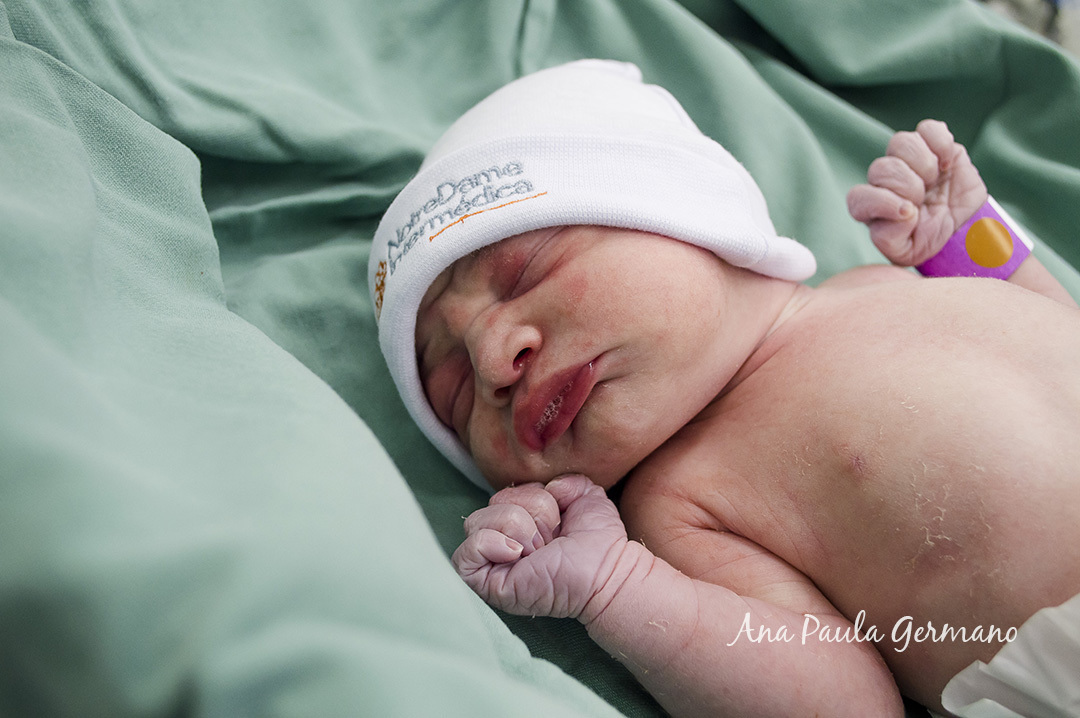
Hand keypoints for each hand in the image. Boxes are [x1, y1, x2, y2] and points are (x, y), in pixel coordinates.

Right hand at [451, 475, 630, 619]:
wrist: (606, 572)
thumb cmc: (596, 541)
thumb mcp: (585, 496)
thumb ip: (566, 479)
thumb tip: (548, 485)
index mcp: (517, 521)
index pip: (507, 490)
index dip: (536, 497)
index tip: (559, 521)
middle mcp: (500, 540)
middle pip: (494, 500)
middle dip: (533, 513)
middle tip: (551, 540)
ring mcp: (490, 562)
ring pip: (478, 521)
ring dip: (520, 530)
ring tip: (540, 551)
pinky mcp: (483, 584)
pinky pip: (466, 551)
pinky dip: (492, 544)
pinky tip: (517, 554)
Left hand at [847, 119, 986, 265]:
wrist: (960, 225)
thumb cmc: (926, 238)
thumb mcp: (906, 252)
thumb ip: (891, 239)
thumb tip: (903, 212)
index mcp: (871, 207)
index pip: (858, 197)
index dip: (882, 203)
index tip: (909, 213)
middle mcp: (884, 180)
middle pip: (881, 168)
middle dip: (908, 186)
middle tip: (924, 199)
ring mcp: (906, 159)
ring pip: (900, 142)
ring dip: (923, 164)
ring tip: (934, 181)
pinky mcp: (931, 144)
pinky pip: (927, 129)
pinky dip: (940, 143)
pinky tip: (947, 163)